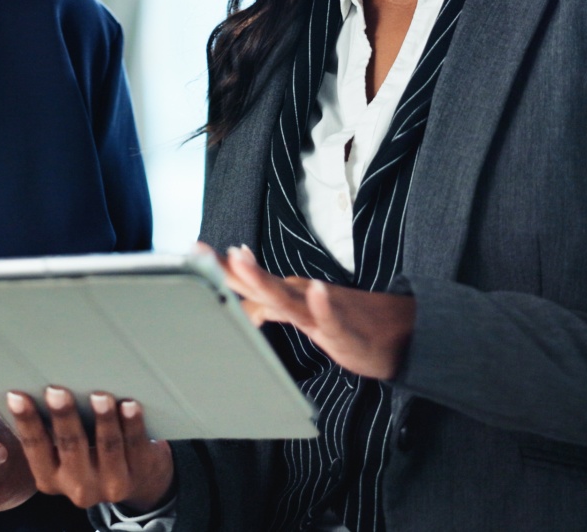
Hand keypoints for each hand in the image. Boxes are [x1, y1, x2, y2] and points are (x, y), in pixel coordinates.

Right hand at [4, 386, 174, 511]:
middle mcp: (78, 488)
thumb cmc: (89, 452)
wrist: (138, 479)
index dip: (25, 420)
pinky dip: (132, 424)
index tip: (17, 396)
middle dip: (63, 417)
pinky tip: (130, 405)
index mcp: (50, 479)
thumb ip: (49, 430)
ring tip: (100, 396)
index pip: (35, 446)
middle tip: (57, 391)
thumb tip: (28, 387)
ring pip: (106, 447)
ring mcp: (111, 484)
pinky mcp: (139, 474)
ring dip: (103, 419)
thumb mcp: (64, 453)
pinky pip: (135, 445)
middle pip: (70, 446)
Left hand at [209, 242, 415, 380]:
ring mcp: (321, 311)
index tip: (191, 251)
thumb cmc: (344, 322)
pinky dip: (324, 304)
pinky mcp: (344, 330)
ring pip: (288, 297)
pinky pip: (332, 317)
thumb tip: (246, 307)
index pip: (248, 281)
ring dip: (264, 278)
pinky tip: (317, 290)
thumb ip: (272, 308)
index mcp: (289, 295)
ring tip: (242, 260)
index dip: (220, 268)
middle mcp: (301, 297)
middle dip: (231, 269)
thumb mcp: (301, 315)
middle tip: (203, 251)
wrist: (395, 334)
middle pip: (260, 282)